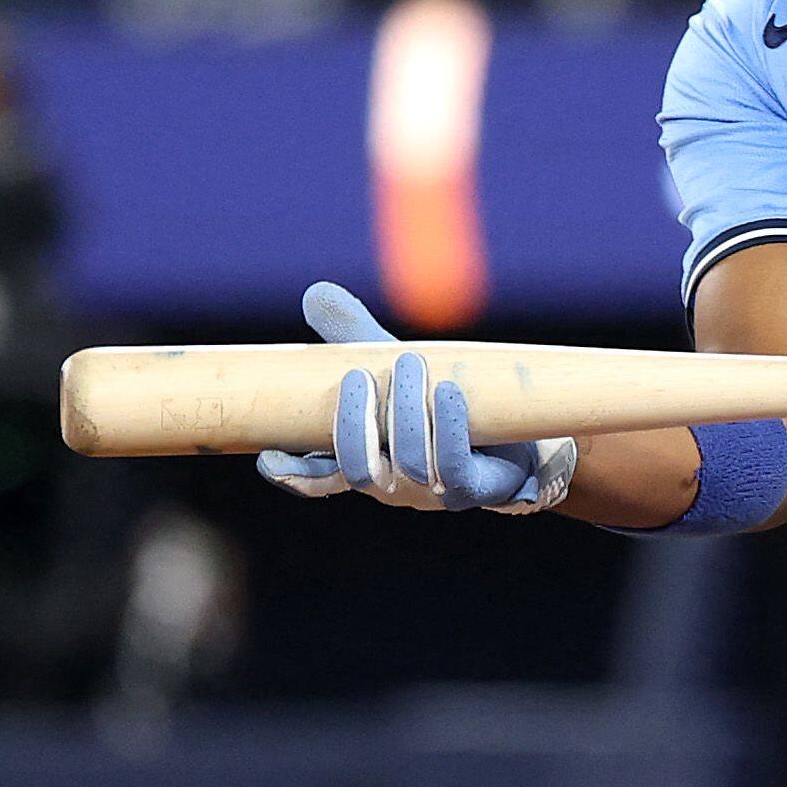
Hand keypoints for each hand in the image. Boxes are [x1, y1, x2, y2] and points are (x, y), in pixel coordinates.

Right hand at [252, 283, 574, 511]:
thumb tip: (316, 293)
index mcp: (364, 461)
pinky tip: (447, 390)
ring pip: (406, 463)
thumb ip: (352, 337)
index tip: (269, 455)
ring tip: (409, 364)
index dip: (292, 473)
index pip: (317, 479)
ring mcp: (431, 493)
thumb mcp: (393, 364)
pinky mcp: (472, 489)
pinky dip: (446, 425)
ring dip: (404, 412)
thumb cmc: (442, 398)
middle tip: (360, 374)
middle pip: (357, 469)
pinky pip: (453, 465)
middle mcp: (392, 485)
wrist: (517, 427)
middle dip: (353, 423)